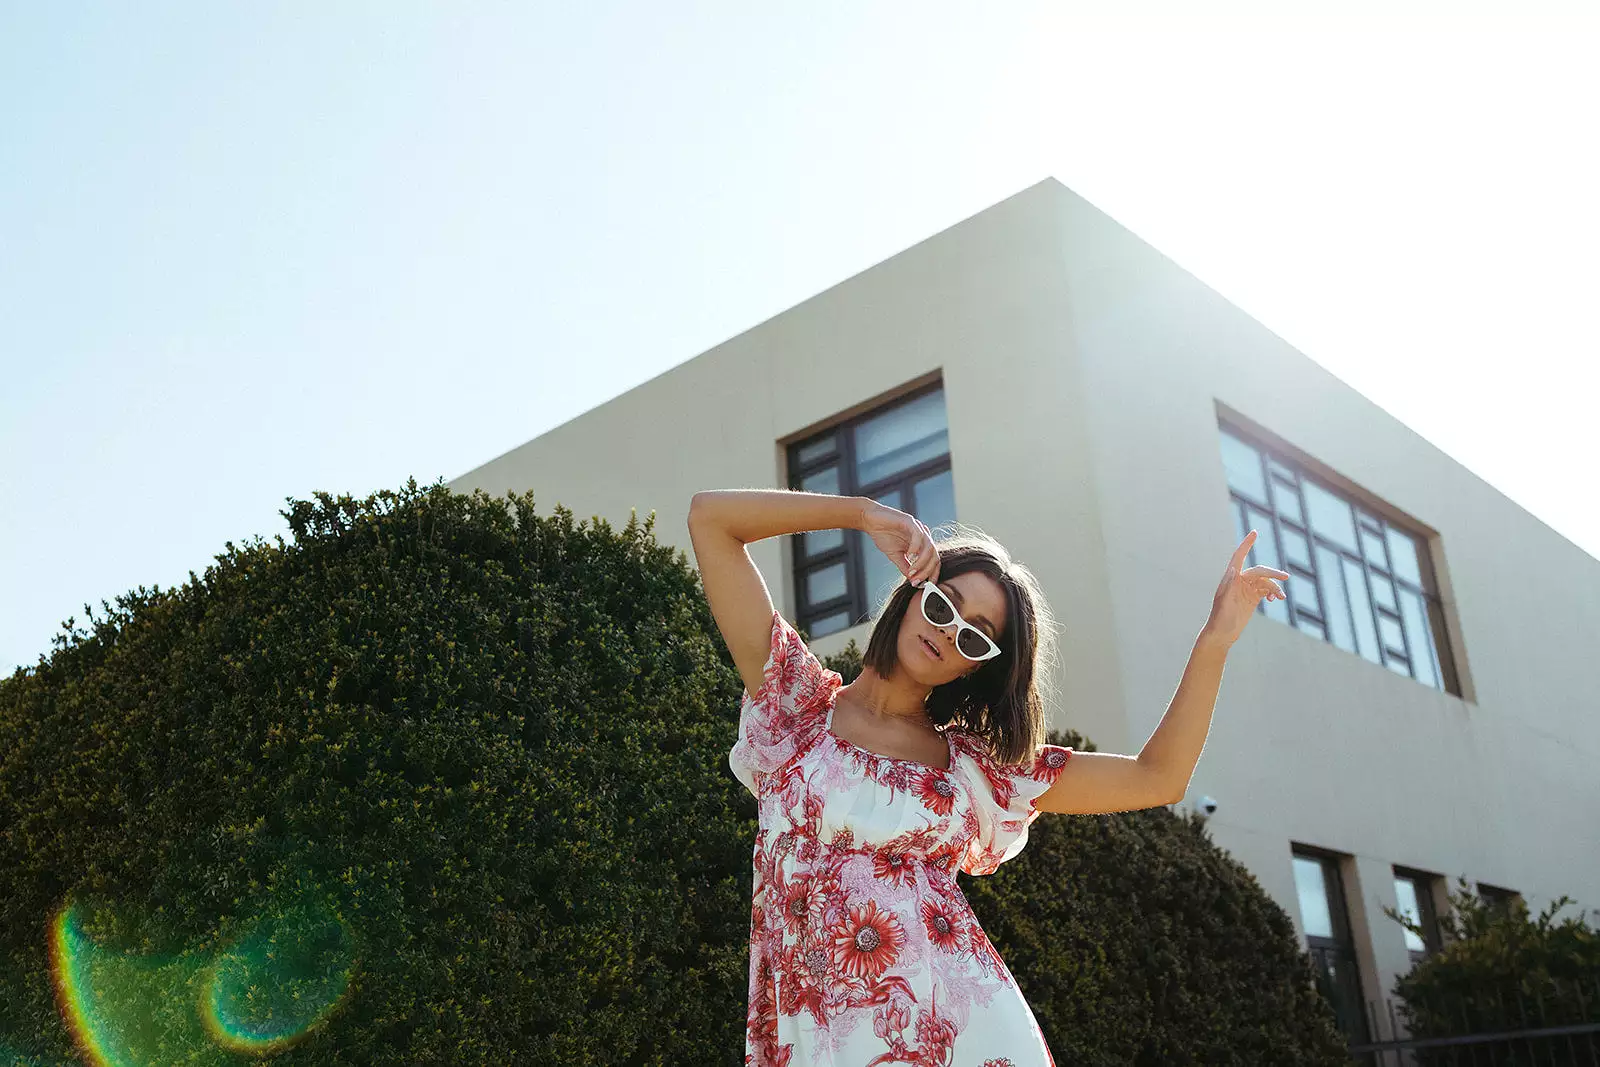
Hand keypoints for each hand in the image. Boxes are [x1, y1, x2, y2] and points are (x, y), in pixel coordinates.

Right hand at [861, 501, 939, 585]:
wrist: (870, 520)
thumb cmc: (883, 536)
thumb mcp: (895, 556)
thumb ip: (905, 567)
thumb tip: (913, 581)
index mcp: (922, 544)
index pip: (934, 561)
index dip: (932, 574)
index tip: (926, 586)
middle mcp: (924, 536)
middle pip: (934, 556)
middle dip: (927, 571)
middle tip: (916, 580)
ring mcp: (918, 528)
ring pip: (929, 547)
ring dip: (921, 562)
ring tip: (912, 571)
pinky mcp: (910, 521)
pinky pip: (919, 536)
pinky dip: (916, 548)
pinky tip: (909, 556)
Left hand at [1203, 530, 1288, 647]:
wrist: (1222, 634)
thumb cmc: (1220, 619)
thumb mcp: (1224, 603)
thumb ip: (1229, 586)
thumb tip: (1234, 569)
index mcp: (1230, 578)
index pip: (1239, 556)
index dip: (1246, 544)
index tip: (1255, 532)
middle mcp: (1238, 581)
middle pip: (1259, 571)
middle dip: (1272, 573)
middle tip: (1286, 577)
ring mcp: (1246, 589)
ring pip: (1265, 581)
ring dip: (1275, 587)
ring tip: (1281, 597)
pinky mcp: (1252, 598)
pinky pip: (1266, 590)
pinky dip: (1273, 592)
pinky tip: (1277, 599)